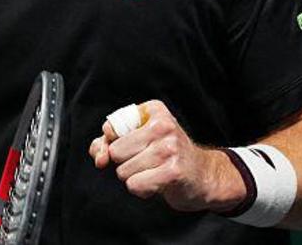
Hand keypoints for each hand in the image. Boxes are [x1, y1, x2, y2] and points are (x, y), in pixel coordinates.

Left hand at [87, 100, 245, 211]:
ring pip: (123, 171)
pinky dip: (141, 190)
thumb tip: (99, 158)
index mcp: (153, 110)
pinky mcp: (174, 171)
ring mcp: (170, 147)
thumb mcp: (136, 140)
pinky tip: (157, 183)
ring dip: (134, 178)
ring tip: (153, 172)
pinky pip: (135, 185)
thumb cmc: (164, 155)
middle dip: (124, 163)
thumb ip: (107, 143)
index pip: (110, 128)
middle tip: (145, 162)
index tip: (128, 149)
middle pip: (115, 152)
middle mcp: (163, 124)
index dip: (111, 145)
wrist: (202, 175)